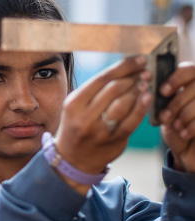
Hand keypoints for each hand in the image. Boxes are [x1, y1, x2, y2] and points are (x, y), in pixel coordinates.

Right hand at [55, 56, 151, 175]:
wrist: (72, 160)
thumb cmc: (76, 127)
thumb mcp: (75, 107)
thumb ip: (94, 90)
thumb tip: (124, 70)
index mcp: (73, 104)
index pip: (101, 78)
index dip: (124, 66)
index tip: (139, 60)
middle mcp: (84, 116)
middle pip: (114, 88)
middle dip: (133, 77)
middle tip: (144, 72)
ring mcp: (99, 130)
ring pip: (124, 103)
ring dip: (138, 90)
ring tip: (145, 84)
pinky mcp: (114, 140)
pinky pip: (132, 120)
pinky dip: (142, 106)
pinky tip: (147, 97)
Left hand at [158, 62, 194, 171]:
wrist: (187, 148)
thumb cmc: (175, 125)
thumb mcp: (167, 109)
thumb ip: (164, 96)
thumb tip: (151, 88)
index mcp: (193, 81)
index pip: (189, 70)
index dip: (176, 79)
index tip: (162, 92)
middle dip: (177, 103)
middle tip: (165, 117)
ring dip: (184, 116)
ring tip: (175, 126)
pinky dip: (191, 127)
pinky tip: (184, 134)